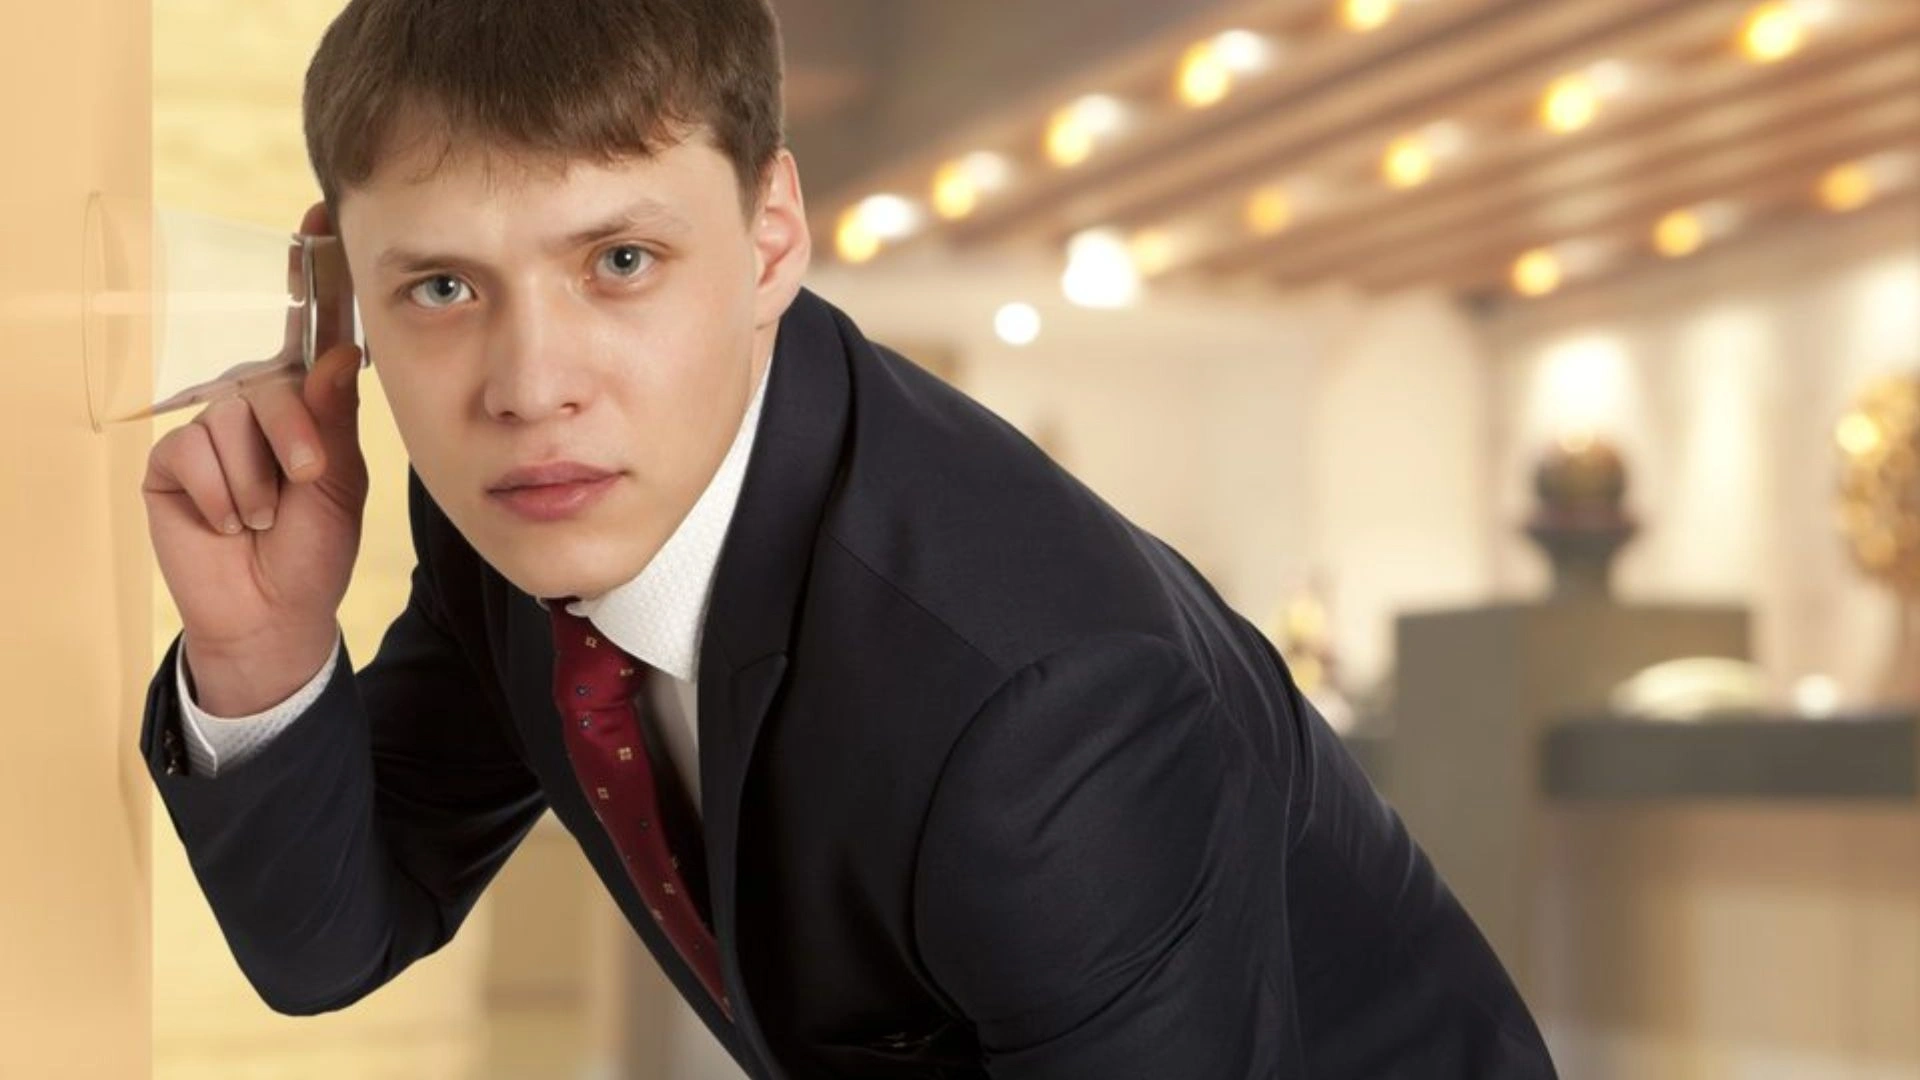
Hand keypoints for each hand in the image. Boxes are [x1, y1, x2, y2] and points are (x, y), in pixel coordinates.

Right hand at [142, 202, 368, 697]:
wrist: (274, 612)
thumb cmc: (313, 548)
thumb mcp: (340, 484)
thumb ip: (333, 419)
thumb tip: (334, 354)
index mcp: (304, 404)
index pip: (306, 330)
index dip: (314, 276)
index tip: (324, 214)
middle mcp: (253, 405)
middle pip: (268, 379)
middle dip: (294, 436)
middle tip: (303, 482)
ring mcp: (208, 430)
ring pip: (232, 416)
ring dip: (258, 479)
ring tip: (263, 515)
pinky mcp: (168, 461)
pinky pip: (194, 451)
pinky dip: (221, 495)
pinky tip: (226, 520)